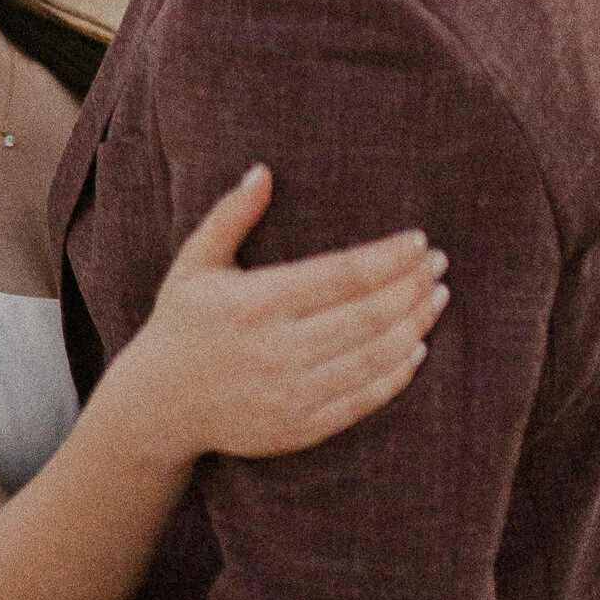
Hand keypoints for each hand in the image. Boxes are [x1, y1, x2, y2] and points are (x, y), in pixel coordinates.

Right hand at [114, 168, 447, 465]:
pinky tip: (417, 348)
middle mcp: (276, 350)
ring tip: (437, 299)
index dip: (388, 257)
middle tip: (439, 265)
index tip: (419, 240)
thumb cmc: (182, 322)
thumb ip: (230, 216)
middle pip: (366, 315)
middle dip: (411, 286)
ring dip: (414, 325)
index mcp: (254, 302)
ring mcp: (290, 394)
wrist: (159, 406)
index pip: (341, 275)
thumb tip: (263, 171)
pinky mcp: (299, 428)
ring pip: (372, 357)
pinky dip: (396, 375)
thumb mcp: (195, 262)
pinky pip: (361, 400)